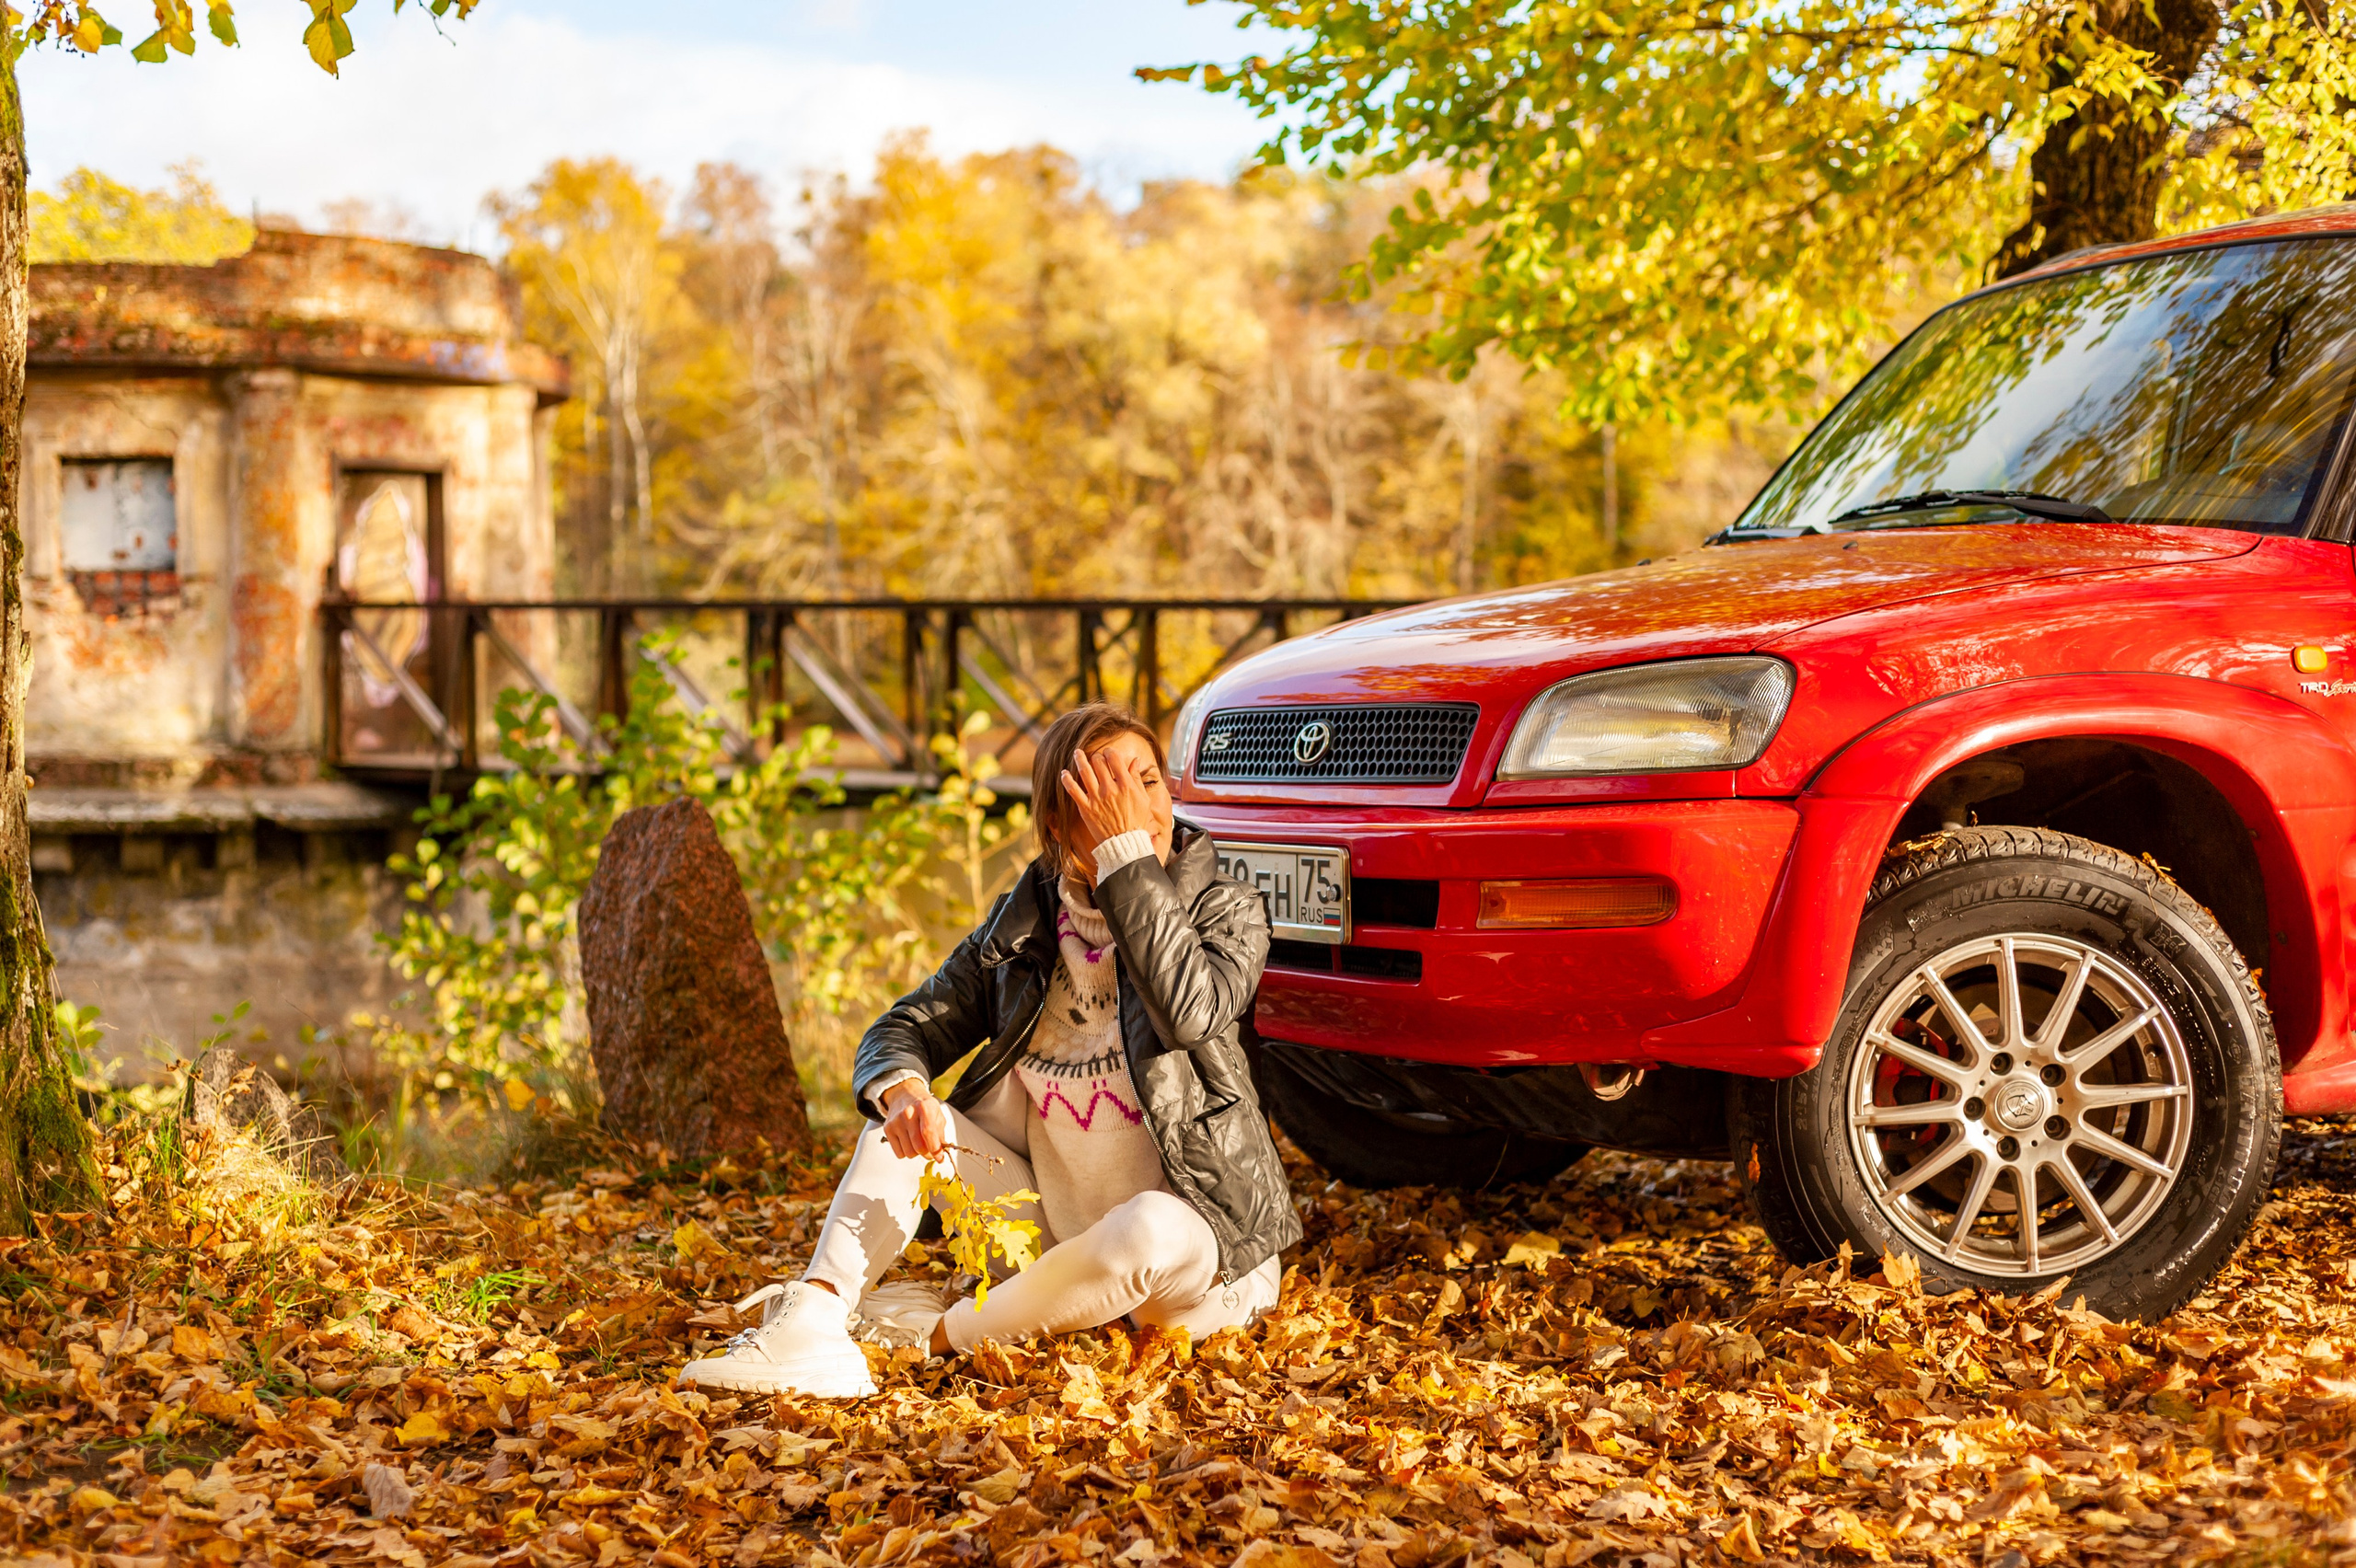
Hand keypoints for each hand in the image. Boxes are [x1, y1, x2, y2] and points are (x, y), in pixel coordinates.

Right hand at [880, 1080, 948, 1158]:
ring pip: (909, 1152)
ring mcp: (896, 1121)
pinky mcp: (887, 1129)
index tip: (940, 1158)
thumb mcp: (937, 1113)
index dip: (935, 1149)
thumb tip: (941, 1152)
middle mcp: (908, 1113)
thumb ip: (940, 1133)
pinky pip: (899, 1153)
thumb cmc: (923, 1106)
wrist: (904, 1094)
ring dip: (916, 1153)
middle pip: (918, 1146)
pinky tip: (908, 1141)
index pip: (928, 1132)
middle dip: (927, 1154)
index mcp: (924, 1107)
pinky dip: (906, 1152)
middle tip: (930, 1152)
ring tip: (918, 1142)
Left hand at [1062, 746, 1155, 862]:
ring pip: (1084, 771)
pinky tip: (1064, 773)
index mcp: (1126, 785)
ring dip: (1079, 759)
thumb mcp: (1143, 798)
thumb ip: (1137, 778)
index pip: (1114, 758)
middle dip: (1096, 756)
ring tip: (1077, 753)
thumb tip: (1135, 760)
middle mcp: (1110, 789)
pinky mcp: (1086, 808)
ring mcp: (1097, 798)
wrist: (1125, 842)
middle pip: (1098, 762)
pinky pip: (1073, 790)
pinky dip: (1067, 780)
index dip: (1109, 752)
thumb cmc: (1136, 821)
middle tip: (1095, 758)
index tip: (1108, 753)